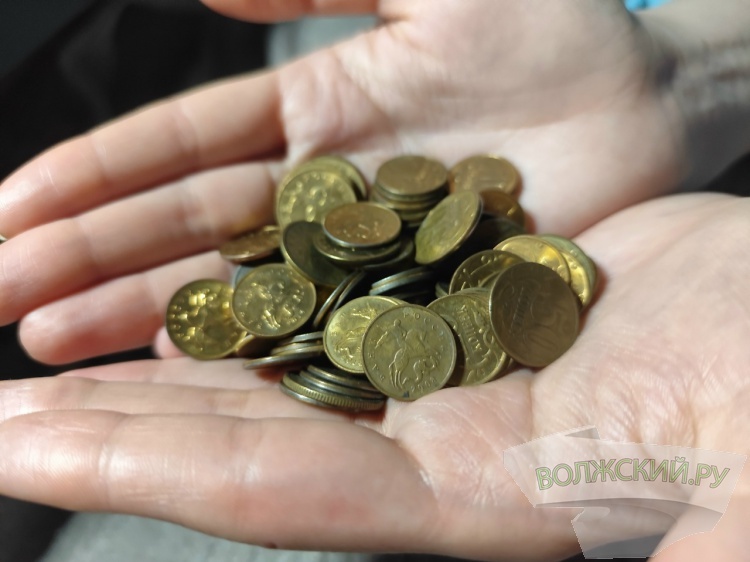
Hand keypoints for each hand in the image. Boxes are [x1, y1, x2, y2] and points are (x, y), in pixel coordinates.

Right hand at [0, 0, 689, 363]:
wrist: (648, 103)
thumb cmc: (559, 30)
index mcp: (313, 114)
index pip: (178, 149)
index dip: (90, 177)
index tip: (9, 210)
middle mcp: (321, 194)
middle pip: (185, 230)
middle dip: (87, 260)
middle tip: (2, 299)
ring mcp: (361, 255)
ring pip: (236, 287)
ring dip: (142, 312)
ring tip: (53, 344)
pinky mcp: (409, 299)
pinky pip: (316, 329)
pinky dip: (249, 348)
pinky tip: (179, 369)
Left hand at [1, 193, 748, 560]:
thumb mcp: (722, 519)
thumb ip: (666, 556)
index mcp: (477, 494)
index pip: (273, 488)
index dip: (142, 471)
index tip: (21, 452)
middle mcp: (437, 432)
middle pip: (247, 425)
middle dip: (117, 420)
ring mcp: (446, 358)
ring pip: (280, 350)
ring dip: (172, 342)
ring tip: (58, 329)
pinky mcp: (463, 292)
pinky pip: (338, 282)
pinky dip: (264, 275)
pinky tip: (198, 268)